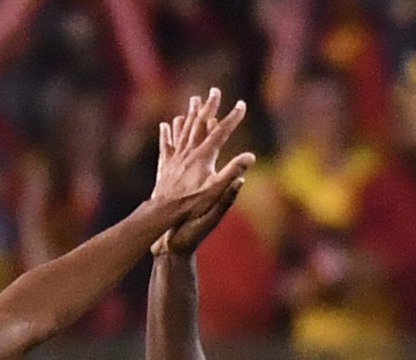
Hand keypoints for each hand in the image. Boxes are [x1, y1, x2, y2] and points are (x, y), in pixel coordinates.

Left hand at [150, 87, 254, 250]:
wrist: (165, 212)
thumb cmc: (193, 204)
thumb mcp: (217, 190)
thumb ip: (233, 172)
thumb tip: (250, 157)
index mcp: (204, 156)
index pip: (221, 132)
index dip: (233, 117)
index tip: (242, 104)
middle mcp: (189, 152)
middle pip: (200, 123)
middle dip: (209, 106)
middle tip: (214, 91)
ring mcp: (176, 157)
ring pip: (183, 129)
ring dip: (190, 113)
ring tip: (194, 100)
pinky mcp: (166, 165)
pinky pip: (167, 144)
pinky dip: (167, 133)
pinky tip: (166, 125)